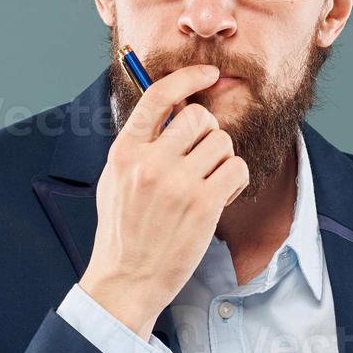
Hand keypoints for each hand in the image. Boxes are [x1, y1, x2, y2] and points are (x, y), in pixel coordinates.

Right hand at [80, 64, 249, 337]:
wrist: (126, 280)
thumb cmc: (123, 230)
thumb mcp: (116, 178)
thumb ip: (140, 144)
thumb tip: (172, 107)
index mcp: (125, 151)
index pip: (158, 96)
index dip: (188, 78)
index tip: (207, 73)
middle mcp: (150, 162)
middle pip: (200, 117)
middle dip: (208, 132)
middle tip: (201, 155)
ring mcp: (178, 184)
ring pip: (222, 142)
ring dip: (222, 158)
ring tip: (207, 180)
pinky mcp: (203, 205)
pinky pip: (237, 168)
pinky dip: (235, 179)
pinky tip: (220, 194)